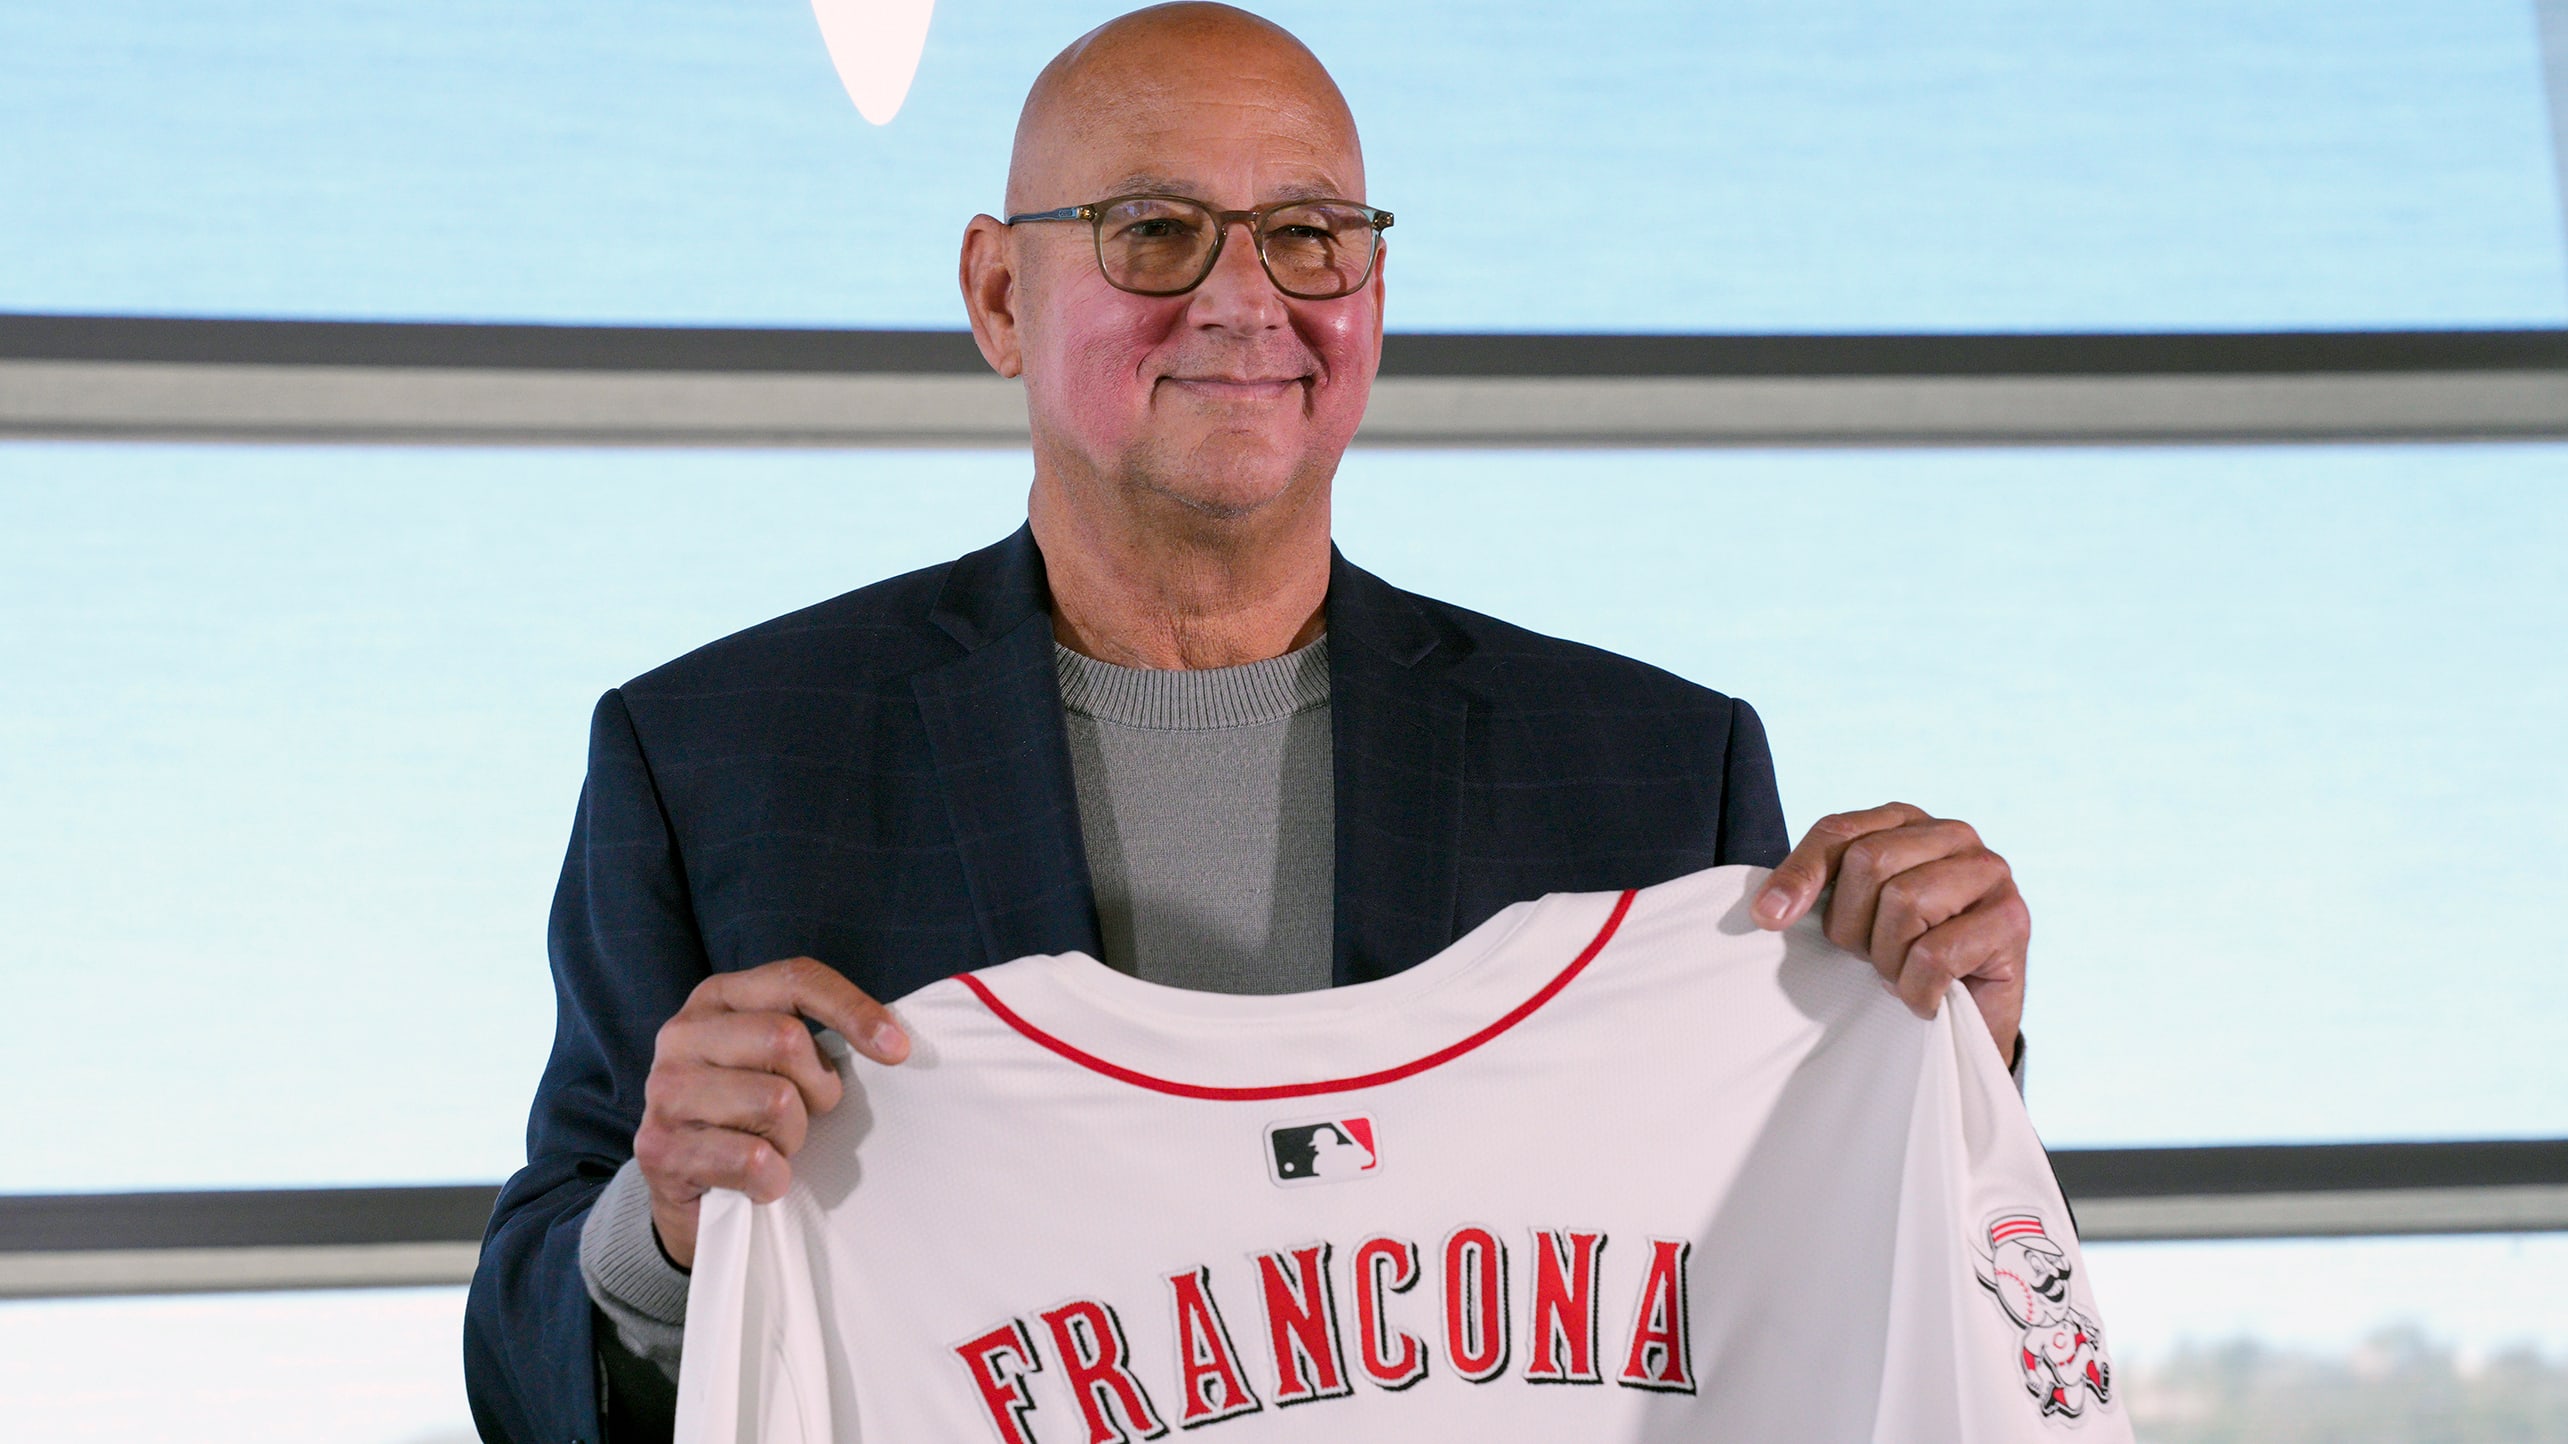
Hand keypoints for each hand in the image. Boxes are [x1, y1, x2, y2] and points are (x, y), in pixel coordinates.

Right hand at [632, 956, 910, 1268]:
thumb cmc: (747, 1115)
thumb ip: (814, 1037)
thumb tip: (894, 1043)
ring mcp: (665, 1090)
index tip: (897, 1050)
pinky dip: (772, 1178)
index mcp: (718, 998)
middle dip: (818, 1088)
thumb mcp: (778, 1062)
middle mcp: (683, 1034)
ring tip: (774, 1147)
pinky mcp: (659, 1147)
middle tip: (808, 1116)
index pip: (796, 980)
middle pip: (786, 1039)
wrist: (685, 1188)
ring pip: (775, 1101)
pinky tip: (758, 1179)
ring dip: (792, 1137)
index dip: (853, 1010)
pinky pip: (750, 1158)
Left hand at [1750, 803, 2028, 1065]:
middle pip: (1869, 862)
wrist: (1971, 1017)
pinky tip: (1926, 999)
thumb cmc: (1904, 955)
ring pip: (1904, 903)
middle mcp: (1953, 834)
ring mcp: (1990, 872)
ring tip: (1902, 975)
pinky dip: (1917, 990)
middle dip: (1854, 926)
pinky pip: (1935, 955)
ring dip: (1889, 960)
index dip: (1800, 875)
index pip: (1838, 831)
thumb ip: (1815, 891)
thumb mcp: (1852, 916)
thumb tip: (1767, 910)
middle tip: (1870, 959)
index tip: (1770, 918)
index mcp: (1907, 821)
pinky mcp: (2012, 920)